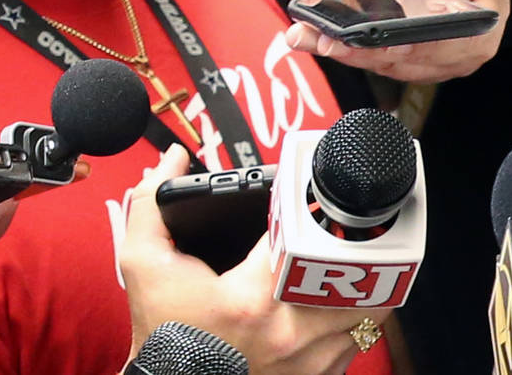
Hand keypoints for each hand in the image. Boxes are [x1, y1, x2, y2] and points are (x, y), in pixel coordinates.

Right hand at [121, 145, 388, 374]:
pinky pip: (357, 338)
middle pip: (354, 267)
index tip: (304, 196)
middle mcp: (291, 332)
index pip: (305, 231)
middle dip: (346, 241)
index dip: (308, 207)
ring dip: (357, 279)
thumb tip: (173, 158)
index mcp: (254, 298)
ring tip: (338, 257)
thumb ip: (151, 204)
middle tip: (335, 224)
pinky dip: (349, 316)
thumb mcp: (145, 267)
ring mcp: (310, 361)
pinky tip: (330, 298)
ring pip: (366, 305)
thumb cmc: (162, 335)